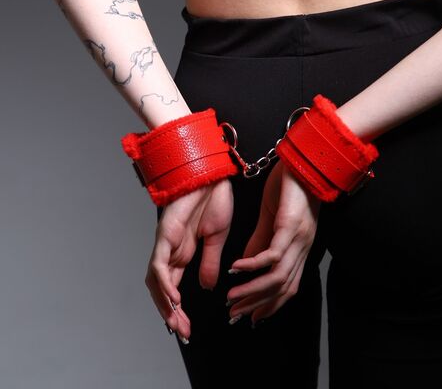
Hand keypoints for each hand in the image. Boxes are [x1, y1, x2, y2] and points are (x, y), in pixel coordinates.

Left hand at [144, 178, 233, 341]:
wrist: (213, 177)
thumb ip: (209, 263)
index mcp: (184, 252)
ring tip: (177, 322)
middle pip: (162, 288)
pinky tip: (174, 297)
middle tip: (182, 333)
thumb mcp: (217, 238)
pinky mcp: (166, 233)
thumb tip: (208, 288)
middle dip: (169, 312)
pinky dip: (165, 282)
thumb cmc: (215, 200)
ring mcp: (166, 242)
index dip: (177, 309)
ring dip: (164, 303)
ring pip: (156, 280)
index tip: (187, 328)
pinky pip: (160, 263)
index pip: (175, 287)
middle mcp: (172, 250)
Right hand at [226, 159, 321, 325]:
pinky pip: (273, 254)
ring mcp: (299, 238)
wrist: (303, 158)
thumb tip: (247, 266)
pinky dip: (253, 266)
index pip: (288, 287)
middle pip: (283, 289)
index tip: (249, 317)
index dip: (269, 305)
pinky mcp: (291, 225)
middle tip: (235, 314)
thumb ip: (260, 241)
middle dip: (257, 304)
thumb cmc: (289, 186)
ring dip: (253, 291)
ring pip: (278, 278)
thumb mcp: (271, 218)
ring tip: (232, 297)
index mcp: (300, 248)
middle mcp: (303, 248)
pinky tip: (236, 269)